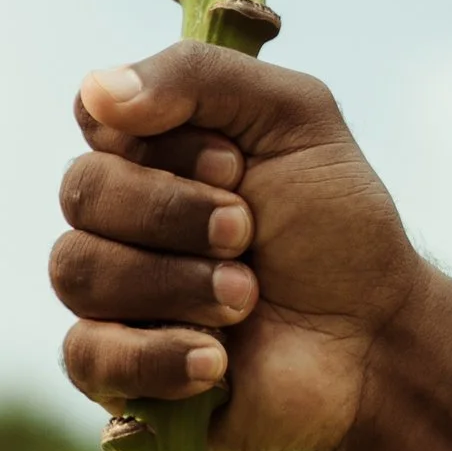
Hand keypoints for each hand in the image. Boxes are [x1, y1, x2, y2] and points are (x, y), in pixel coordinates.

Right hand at [50, 43, 425, 450]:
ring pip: (77, 271)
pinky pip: (85, 356)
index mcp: (157, 151)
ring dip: (174, 284)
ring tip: (247, 301)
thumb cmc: (338, 230)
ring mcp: (117, 298)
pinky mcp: (120, 374)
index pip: (96, 118)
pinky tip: (216, 360)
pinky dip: (152, 355)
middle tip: (249, 234)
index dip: (157, 142)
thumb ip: (199, 76)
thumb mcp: (294, 118)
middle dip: (174, 214)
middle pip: (82, 192)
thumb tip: (96, 89)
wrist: (374, 342)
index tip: (233, 163)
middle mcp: (124, 219)